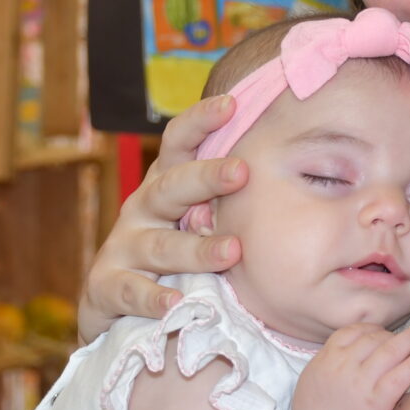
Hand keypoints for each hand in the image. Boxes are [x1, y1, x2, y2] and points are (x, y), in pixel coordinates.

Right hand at [79, 95, 249, 339]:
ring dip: (196, 248)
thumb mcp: (196, 221)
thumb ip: (230, 201)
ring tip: (232, 250)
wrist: (115, 306)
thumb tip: (305, 170)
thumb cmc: (174, 257)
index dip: (200, 122)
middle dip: (205, 178)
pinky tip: (175, 303)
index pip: (178, 145)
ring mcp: (122, 247)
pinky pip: (129, 291)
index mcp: (165, 186)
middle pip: (171, 187)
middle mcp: (141, 209)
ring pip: (160, 245)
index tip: (232, 104)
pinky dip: (152, 298)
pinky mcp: (105, 286)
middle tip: (243, 172)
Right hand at [291, 323, 409, 409]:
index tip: (384, 331)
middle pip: (375, 338)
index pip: (355, 331)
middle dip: (394, 334)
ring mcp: (360, 384)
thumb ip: (331, 357)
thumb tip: (353, 342)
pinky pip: (399, 377)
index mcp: (327, 357)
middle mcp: (343, 366)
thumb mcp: (314, 375)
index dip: (373, 328)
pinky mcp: (376, 403)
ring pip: (390, 351)